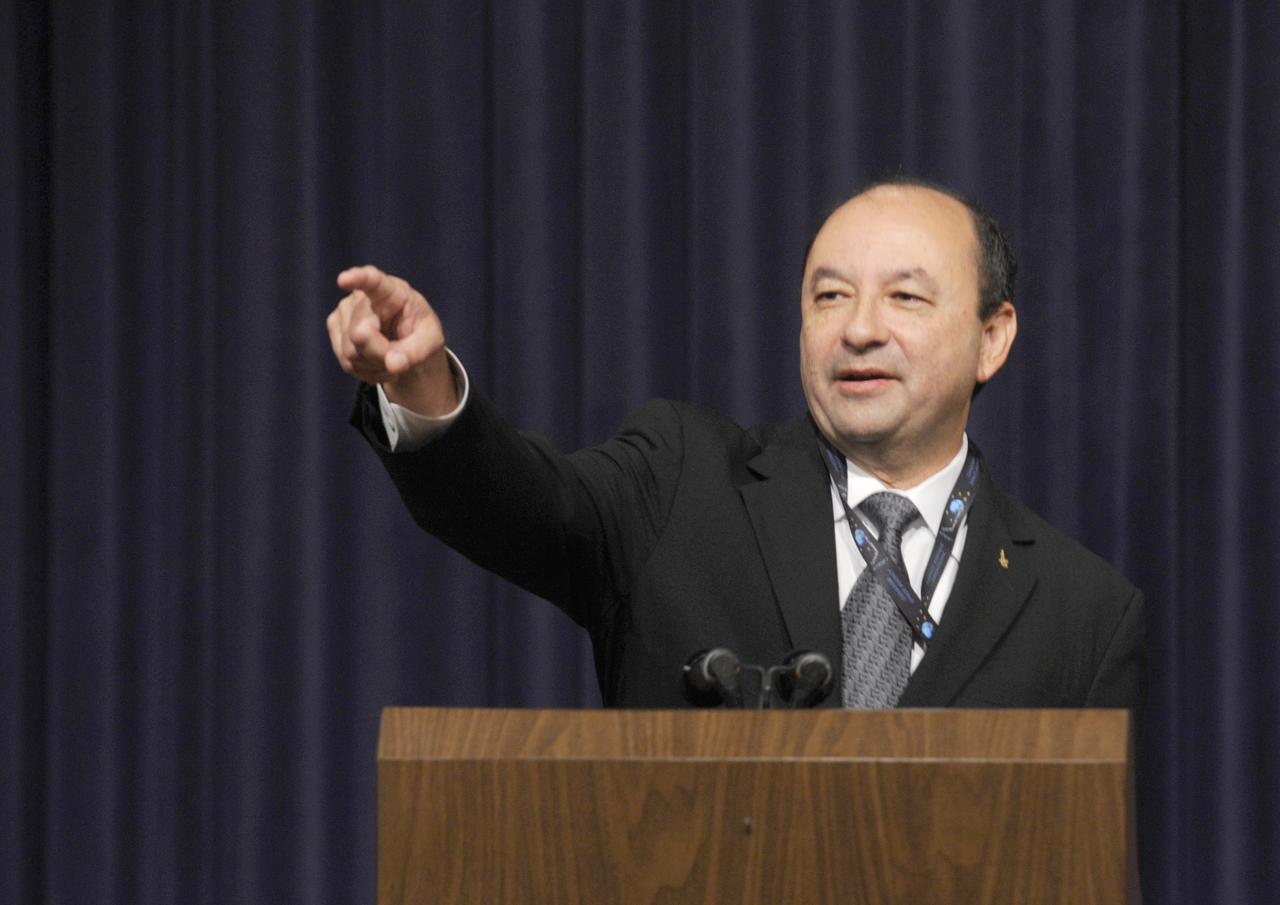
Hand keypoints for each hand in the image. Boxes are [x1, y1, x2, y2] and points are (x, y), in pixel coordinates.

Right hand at [327, 265, 458, 415]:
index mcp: (392, 291)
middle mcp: (362, 296)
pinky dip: (365, 370)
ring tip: (390, 357)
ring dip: (374, 364)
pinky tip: (377, 361)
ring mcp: (344, 311)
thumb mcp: (431, 342)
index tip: (344, 279)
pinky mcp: (335, 328)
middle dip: (379, 355)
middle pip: (359, 334)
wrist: (407, 345)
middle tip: (398, 359)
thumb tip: (392, 363)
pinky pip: (346, 361)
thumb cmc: (420, 335)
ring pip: (350, 352)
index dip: (358, 279)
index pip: (373, 281)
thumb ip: (415, 352)